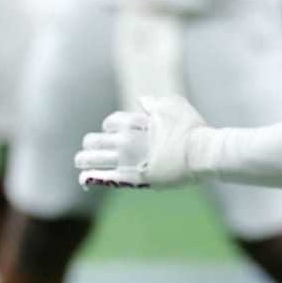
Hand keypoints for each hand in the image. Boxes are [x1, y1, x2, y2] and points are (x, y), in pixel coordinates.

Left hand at [74, 95, 208, 189]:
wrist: (201, 153)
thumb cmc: (191, 129)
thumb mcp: (173, 106)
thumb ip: (155, 104)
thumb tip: (143, 102)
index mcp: (132, 122)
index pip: (110, 123)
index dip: (109, 128)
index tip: (112, 133)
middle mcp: (124, 140)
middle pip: (94, 141)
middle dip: (91, 144)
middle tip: (90, 149)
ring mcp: (125, 160)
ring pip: (91, 159)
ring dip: (82, 160)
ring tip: (80, 162)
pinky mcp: (130, 178)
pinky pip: (102, 178)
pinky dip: (89, 178)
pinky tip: (84, 180)